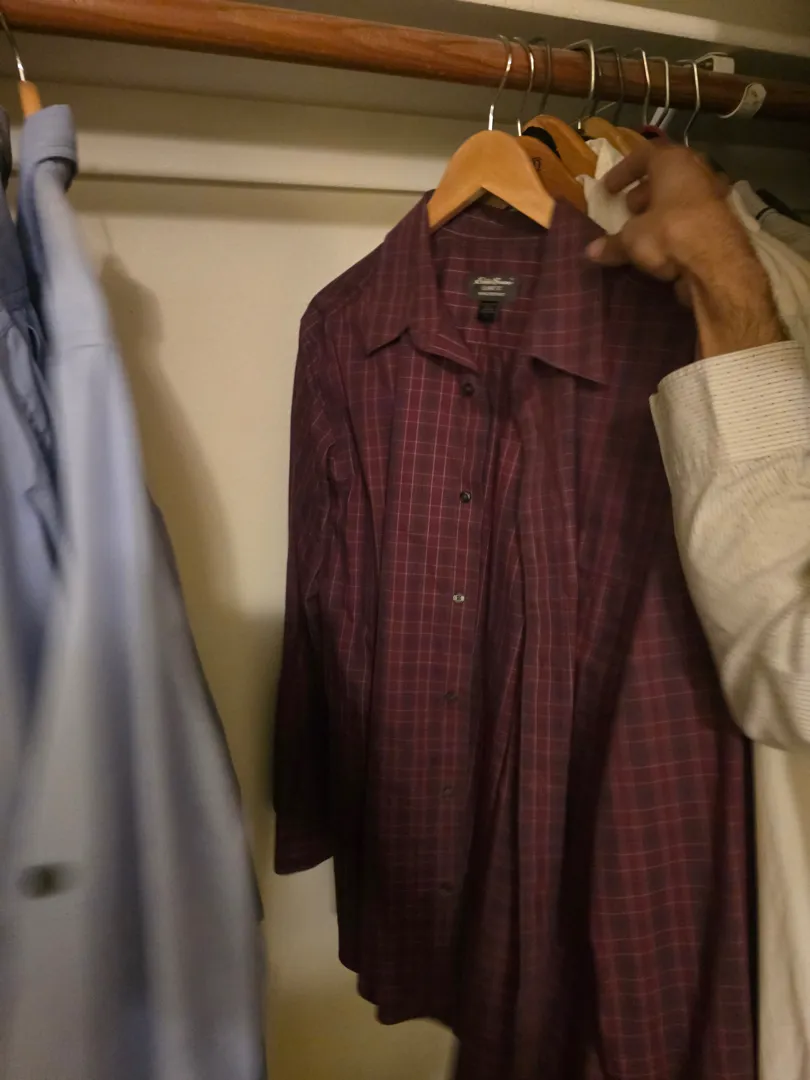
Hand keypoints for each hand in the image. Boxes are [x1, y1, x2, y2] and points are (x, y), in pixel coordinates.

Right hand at [586, 142, 783, 356]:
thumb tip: (591, 252)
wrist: (718, 262)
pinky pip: (691, 218)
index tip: (608, 189)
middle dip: (644, 192)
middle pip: (666, 176)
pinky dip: (675, 228)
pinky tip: (663, 247)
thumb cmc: (669, 233)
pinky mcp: (722, 222)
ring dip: (660, 211)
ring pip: (681, 197)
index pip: (643, 156)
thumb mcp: (632, 240)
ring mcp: (713, 196)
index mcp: (672, 162)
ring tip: (643, 230)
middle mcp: (696, 172)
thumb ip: (612, 244)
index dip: (622, 172)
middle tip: (628, 209)